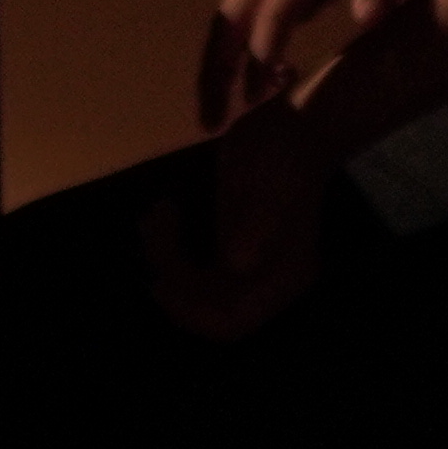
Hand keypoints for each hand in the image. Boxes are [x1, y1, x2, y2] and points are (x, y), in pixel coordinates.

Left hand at [141, 93, 337, 343]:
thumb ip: (254, 224)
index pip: (231, 320)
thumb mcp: (268, 183)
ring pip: (194, 286)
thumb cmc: (283, 155)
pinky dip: (171, 245)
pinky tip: (163, 213)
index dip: (191, 312)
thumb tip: (236, 262)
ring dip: (166, 257)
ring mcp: (250, 267)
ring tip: (156, 215)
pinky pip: (193, 264)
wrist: (292, 128)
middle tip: (155, 230)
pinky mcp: (232, 248)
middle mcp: (266, 282)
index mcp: (283, 277)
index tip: (159, 282)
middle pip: (206, 307)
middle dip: (173, 276)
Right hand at [211, 0, 444, 114]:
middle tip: (211, 122)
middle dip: (215, 68)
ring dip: (219, 65)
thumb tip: (365, 18)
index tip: (261, 96)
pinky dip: (239, 50)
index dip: (265, 51)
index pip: (276, 5)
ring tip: (219, 118)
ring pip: (230, 14)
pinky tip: (259, 88)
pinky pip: (248, 11)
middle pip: (231, 14)